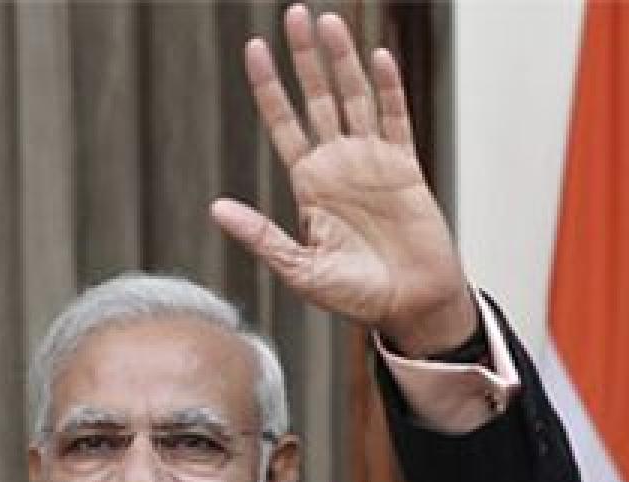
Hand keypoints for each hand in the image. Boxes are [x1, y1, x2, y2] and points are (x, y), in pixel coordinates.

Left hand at [211, 4, 475, 357]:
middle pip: (317, 97)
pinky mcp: (406, 167)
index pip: (283, 123)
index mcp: (308, 184)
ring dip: (342, 60)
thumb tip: (216, 208)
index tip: (254, 49)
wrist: (411, 305)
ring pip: (354, 97)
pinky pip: (395, 118)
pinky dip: (387, 88)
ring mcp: (373, 161)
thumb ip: (262, 236)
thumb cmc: (357, 296)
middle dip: (304, 57)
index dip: (268, 86)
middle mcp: (338, 164)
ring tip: (328, 21)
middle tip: (293, 14)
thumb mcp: (301, 270)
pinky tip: (377, 56)